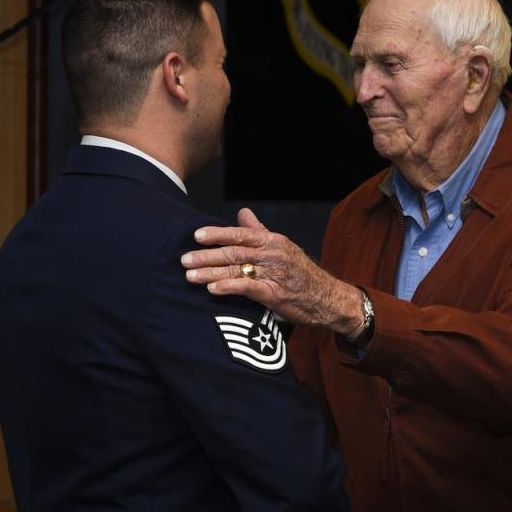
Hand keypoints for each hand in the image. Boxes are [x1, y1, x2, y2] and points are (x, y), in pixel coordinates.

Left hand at [181, 208, 363, 335]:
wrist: (327, 298)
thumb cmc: (301, 273)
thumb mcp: (282, 247)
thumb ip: (259, 231)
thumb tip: (243, 213)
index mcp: (272, 241)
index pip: (240, 233)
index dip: (217, 234)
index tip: (196, 235)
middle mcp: (272, 254)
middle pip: (234, 252)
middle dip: (206, 256)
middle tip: (184, 260)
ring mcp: (273, 274)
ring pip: (237, 270)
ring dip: (210, 273)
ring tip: (190, 276)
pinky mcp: (275, 295)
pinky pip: (248, 288)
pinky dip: (229, 287)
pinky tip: (212, 289)